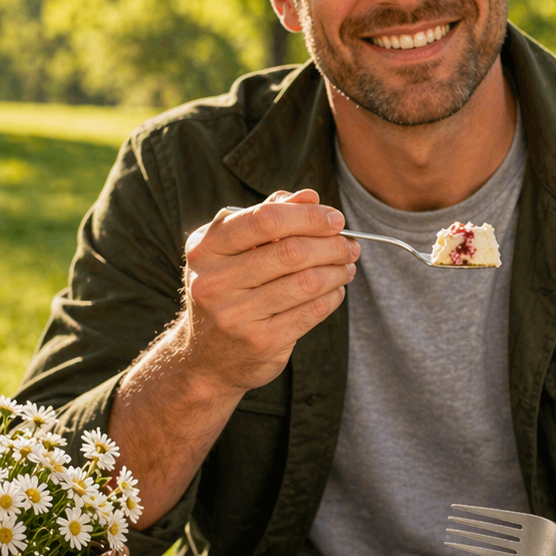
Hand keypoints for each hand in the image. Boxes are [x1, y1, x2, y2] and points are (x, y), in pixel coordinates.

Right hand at [180, 189, 358, 395]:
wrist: (206, 358)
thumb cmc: (227, 291)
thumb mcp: (232, 250)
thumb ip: (268, 217)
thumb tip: (311, 197)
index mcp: (205, 249)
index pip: (265, 219)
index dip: (308, 216)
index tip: (335, 219)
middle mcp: (214, 281)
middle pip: (291, 251)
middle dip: (332, 245)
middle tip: (350, 245)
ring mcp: (236, 315)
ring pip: (307, 281)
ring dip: (338, 270)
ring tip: (347, 266)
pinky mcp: (261, 342)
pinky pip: (313, 311)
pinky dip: (333, 297)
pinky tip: (335, 290)